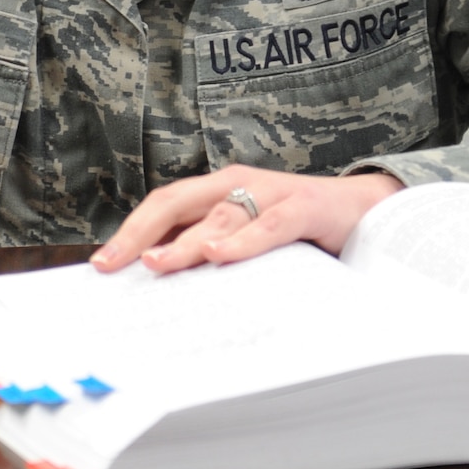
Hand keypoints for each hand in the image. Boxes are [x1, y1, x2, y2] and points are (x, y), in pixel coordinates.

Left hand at [91, 166, 403, 275]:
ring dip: (186, 241)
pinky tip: (220, 255)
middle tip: (113, 264)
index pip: (164, 205)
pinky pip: (268, 225)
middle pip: (177, 202)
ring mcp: (270, 192)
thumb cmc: (299, 230)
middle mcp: (238, 183)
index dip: (130, 230)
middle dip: (140, 232)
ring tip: (157, 263)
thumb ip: (212, 251)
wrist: (367, 211)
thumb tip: (161, 285)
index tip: (101, 265)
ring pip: (218, 214)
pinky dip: (242, 240)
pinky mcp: (303, 208)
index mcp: (218, 190)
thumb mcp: (248, 238)